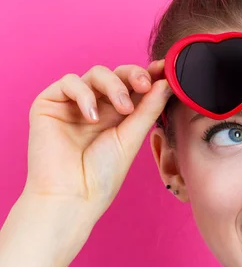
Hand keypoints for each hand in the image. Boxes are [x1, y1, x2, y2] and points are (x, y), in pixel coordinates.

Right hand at [23, 60, 171, 221]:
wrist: (72, 196)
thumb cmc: (102, 175)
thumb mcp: (132, 138)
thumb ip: (148, 109)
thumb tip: (167, 82)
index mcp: (119, 115)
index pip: (134, 86)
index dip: (148, 75)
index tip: (164, 70)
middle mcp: (97, 106)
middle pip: (117, 74)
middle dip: (134, 75)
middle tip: (145, 85)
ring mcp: (73, 104)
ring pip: (96, 73)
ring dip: (114, 86)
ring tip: (123, 110)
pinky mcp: (49, 104)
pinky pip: (69, 83)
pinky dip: (85, 95)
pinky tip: (93, 119)